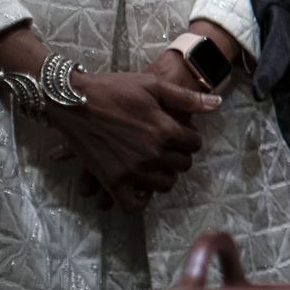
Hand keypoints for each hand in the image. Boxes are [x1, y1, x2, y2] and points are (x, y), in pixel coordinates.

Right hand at [44, 71, 219, 210]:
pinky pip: (132, 204)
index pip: (194, 144)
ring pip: (164, 185)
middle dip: (179, 156)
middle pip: (182, 165)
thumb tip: (217, 104)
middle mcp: (152, 153)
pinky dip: (139, 200)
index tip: (181, 135)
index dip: (190, 139)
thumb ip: (187, 98)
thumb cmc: (114, 89)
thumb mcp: (154, 85)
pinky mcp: (111, 180)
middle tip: (168, 149)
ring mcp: (131, 170)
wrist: (72, 100)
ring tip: (156, 165)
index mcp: (166, 130)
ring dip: (164, 176)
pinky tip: (139, 187)